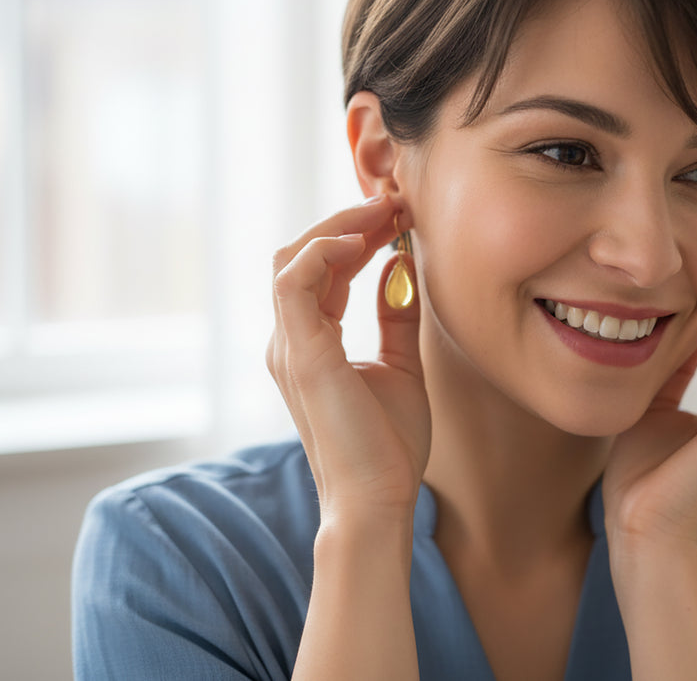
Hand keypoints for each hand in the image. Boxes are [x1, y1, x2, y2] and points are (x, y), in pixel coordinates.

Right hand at [266, 195, 429, 527]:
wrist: (379, 500)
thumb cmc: (388, 445)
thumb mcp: (400, 365)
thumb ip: (396, 316)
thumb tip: (402, 265)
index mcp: (310, 343)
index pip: (322, 269)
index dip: (357, 235)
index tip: (399, 215)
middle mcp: (289, 340)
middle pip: (301, 254)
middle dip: (348, 222)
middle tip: (395, 203)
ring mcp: (288, 347)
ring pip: (292, 258)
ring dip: (340, 227)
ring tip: (386, 211)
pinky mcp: (301, 355)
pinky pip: (295, 281)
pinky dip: (325, 251)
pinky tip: (365, 242)